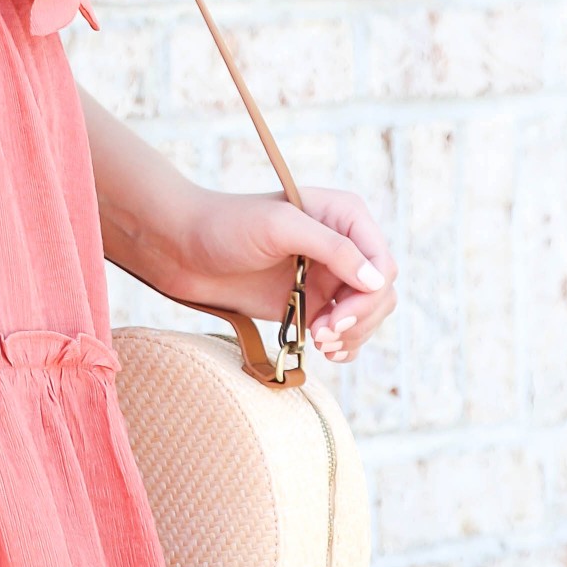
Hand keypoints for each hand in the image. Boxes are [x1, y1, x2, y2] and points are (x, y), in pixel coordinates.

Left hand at [151, 185, 397, 365]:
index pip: (382, 263)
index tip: (336, 318)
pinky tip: (324, 351)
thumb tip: (377, 281)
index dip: (368, 296)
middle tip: (320, 335)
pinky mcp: (313, 303)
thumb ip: (332, 248)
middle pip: (380, 294)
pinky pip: (347, 331)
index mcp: (344, 216)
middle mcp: (343, 246)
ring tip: (316, 341)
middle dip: (358, 320)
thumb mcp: (279, 227)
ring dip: (351, 336)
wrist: (184, 249)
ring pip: (368, 316)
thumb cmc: (226, 225)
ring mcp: (329, 277)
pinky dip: (344, 345)